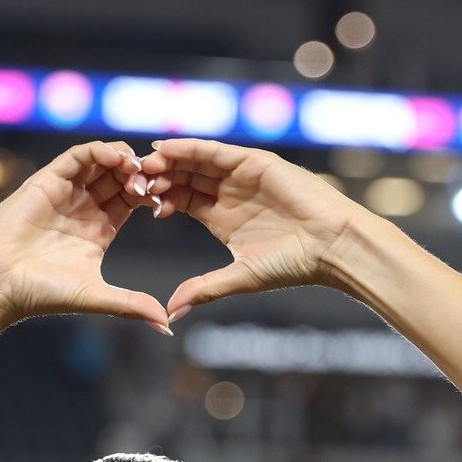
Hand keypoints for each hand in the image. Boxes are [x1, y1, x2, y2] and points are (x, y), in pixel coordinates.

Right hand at [0, 140, 168, 332]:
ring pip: (101, 162)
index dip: (150, 194)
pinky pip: (77, 157)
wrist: (0, 284)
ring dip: (123, 159)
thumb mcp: (98, 297)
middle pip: (120, 177)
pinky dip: (98, 151)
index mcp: (99, 230)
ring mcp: (66, 192)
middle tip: (154, 179)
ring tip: (137, 168)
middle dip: (140, 173)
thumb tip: (167, 327)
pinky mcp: (47, 180)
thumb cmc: (43, 293)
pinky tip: (115, 158)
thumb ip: (132, 305)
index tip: (163, 200)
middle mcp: (84, 207)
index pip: (132, 200)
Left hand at [134, 139, 358, 321]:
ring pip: (196, 162)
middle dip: (158, 176)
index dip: (159, 200)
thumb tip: (170, 313)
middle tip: (131, 176)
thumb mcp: (239, 278)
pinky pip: (216, 151)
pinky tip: (167, 148)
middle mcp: (229, 193)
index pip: (182, 201)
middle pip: (184, 178)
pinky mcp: (255, 162)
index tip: (135, 203)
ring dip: (169, 160)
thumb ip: (204, 289)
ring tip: (143, 160)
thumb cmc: (292, 265)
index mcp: (222, 218)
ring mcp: (242, 175)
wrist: (330, 246)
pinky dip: (191, 148)